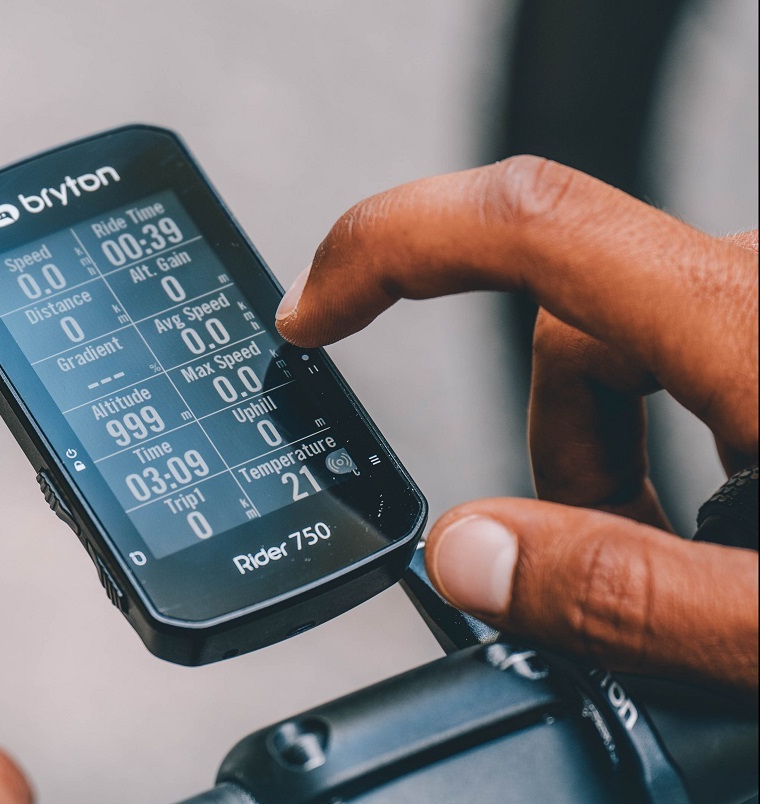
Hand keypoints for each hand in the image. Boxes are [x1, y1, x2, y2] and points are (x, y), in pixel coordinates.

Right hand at [276, 156, 757, 690]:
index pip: (519, 220)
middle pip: (564, 325)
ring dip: (601, 455)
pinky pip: (686, 349)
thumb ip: (619, 594)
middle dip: (543, 449)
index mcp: (742, 322)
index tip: (311, 314)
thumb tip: (465, 555)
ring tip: (669, 566)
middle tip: (581, 566)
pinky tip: (712, 523)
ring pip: (623, 344)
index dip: (382, 248)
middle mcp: (754, 280)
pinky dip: (658, 436)